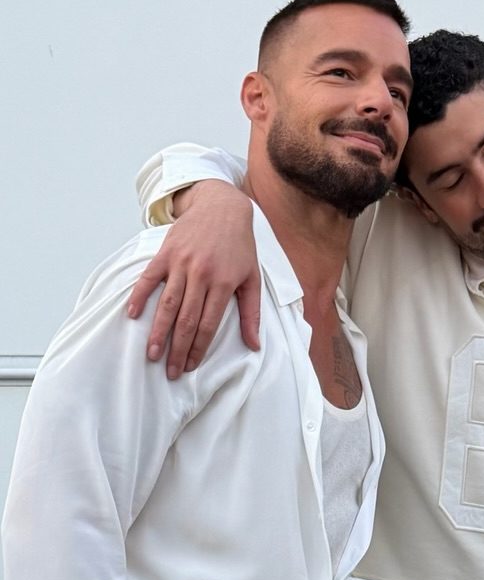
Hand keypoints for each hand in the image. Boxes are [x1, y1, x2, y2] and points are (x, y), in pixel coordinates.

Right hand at [127, 180, 260, 378]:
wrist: (222, 208)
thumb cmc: (240, 246)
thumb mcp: (252, 278)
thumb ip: (251, 313)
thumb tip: (254, 345)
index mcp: (223, 283)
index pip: (208, 324)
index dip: (198, 348)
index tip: (190, 366)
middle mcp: (201, 275)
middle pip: (186, 320)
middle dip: (177, 349)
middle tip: (170, 371)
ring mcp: (181, 263)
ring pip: (167, 304)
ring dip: (158, 331)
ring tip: (151, 354)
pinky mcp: (165, 253)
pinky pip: (148, 279)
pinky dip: (139, 297)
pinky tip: (133, 316)